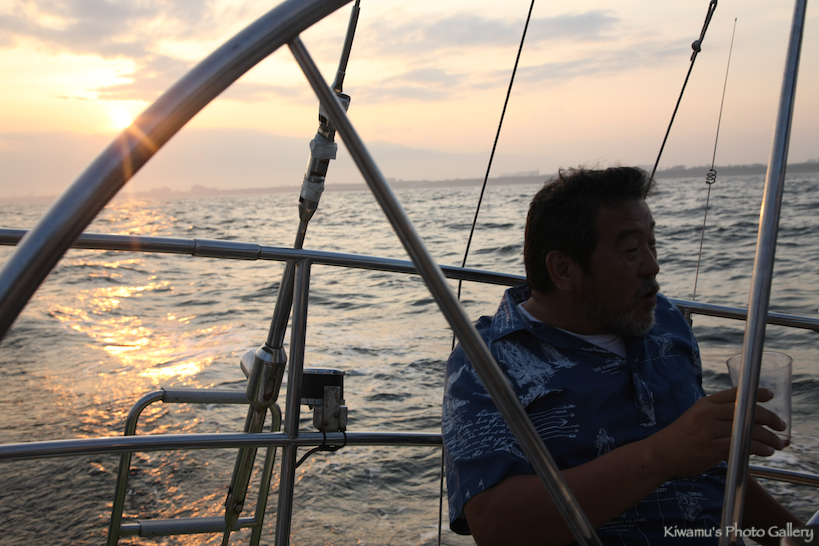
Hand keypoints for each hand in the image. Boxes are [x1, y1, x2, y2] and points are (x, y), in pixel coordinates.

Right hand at [645, 387, 785, 477]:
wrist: (661, 453)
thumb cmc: (681, 437)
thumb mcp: (696, 417)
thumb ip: (717, 414)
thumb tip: (744, 417)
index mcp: (705, 403)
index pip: (735, 393)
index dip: (755, 393)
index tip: (770, 395)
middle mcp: (708, 413)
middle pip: (747, 411)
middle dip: (769, 418)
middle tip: (781, 426)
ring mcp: (709, 430)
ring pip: (748, 430)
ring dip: (768, 437)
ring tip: (777, 443)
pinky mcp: (711, 447)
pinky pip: (742, 445)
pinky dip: (758, 448)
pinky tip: (766, 451)